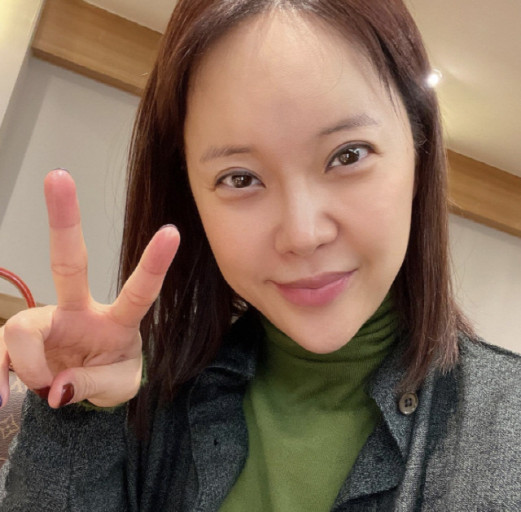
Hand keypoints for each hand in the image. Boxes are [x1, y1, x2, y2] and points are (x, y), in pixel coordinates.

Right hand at [0, 170, 178, 408]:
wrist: (80, 391)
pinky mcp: (19, 338)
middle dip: (64, 219)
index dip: (153, 263)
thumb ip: (93, 384)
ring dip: (29, 366)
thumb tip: (57, 387)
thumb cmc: (110, 376)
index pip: (139, 291)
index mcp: (117, 321)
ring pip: (23, 328)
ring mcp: (46, 320)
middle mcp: (79, 310)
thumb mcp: (118, 389)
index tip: (172, 231)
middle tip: (58, 176)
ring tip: (45, 390)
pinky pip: (0, 351)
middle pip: (69, 261)